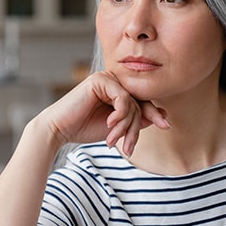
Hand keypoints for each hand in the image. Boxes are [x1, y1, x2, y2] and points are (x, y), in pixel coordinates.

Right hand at [36, 72, 168, 155]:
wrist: (59, 130)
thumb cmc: (84, 128)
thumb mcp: (117, 127)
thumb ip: (136, 120)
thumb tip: (162, 115)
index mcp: (117, 91)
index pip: (142, 101)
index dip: (154, 114)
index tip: (166, 126)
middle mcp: (113, 81)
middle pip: (139, 103)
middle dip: (134, 128)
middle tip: (127, 146)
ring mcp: (106, 78)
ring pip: (132, 103)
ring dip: (126, 125)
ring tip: (114, 139)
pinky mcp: (100, 80)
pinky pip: (122, 98)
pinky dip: (120, 114)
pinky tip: (109, 124)